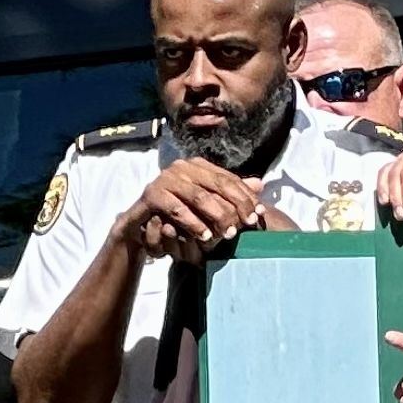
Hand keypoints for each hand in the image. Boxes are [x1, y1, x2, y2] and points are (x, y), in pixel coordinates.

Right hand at [124, 158, 269, 258]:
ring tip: (228, 234)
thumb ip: (230, 194)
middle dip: (235, 207)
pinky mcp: (152, 194)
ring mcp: (165, 178)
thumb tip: (261, 185)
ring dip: (216, 216)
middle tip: (246, 226)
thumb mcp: (207, 206)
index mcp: (198, 166)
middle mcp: (182, 167)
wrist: (141, 225)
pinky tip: (205, 236)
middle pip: (217, 186)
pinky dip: (193, 223)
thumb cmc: (177, 215)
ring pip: (199, 197)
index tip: (259, 215)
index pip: (228, 179)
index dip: (245, 197)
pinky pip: (177, 209)